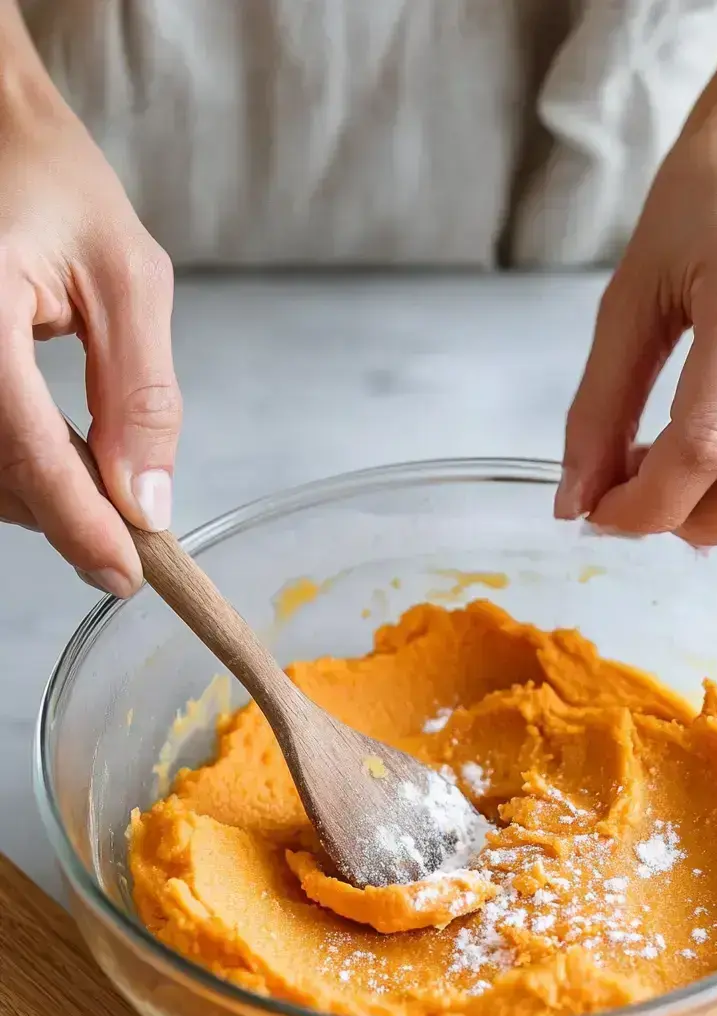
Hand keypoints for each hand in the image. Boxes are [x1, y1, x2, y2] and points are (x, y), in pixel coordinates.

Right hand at [0, 61, 180, 594]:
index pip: (26, 451)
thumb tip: (146, 502)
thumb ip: (141, 395)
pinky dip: (19, 471)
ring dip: (43, 499)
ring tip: (97, 477)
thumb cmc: (53, 184)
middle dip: (68, 515)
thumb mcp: (128, 278)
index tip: (127, 575)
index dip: (80, 525)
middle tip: (130, 527)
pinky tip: (58, 458)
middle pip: (0, 478)